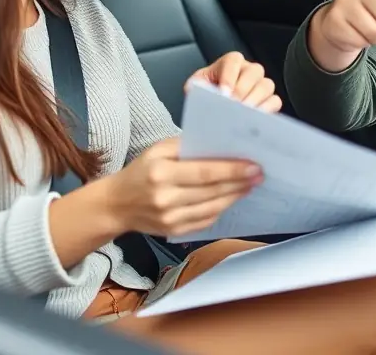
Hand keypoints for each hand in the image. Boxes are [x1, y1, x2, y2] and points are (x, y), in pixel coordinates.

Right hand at [105, 137, 262, 236]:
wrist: (116, 205)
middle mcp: (166, 198)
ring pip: (213, 207)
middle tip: (259, 174)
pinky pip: (205, 221)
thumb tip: (218, 144)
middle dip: (239, 183)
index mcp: (161, 173)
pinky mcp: (174, 232)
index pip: (204, 172)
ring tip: (249, 185)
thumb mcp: (156, 150)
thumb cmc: (140, 172)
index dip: (232, 170)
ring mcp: (170, 218)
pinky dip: (221, 209)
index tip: (253, 165)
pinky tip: (231, 198)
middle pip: (212, 191)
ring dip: (235, 197)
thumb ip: (185, 144)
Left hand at [186, 51, 282, 112]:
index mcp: (229, 61)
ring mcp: (260, 83)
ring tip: (242, 116)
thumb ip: (199, 87)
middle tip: (233, 107)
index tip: (223, 94)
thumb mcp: (195, 87)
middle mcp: (247, 69)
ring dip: (255, 101)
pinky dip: (266, 110)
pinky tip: (253, 120)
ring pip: (266, 85)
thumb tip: (208, 94)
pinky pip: (274, 101)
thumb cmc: (203, 93)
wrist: (208, 106)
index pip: (233, 61)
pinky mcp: (268, 99)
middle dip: (243, 90)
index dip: (229, 77)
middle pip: (254, 71)